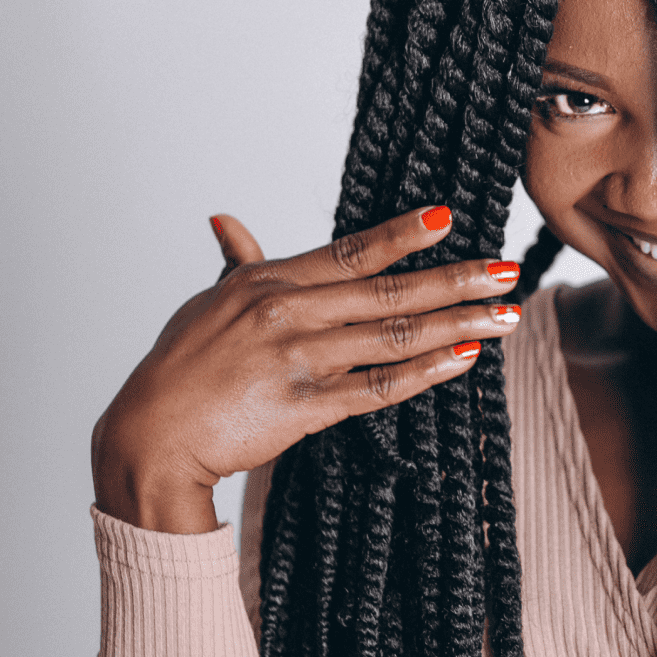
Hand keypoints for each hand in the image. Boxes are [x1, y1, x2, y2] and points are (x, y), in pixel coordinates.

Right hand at [91, 206, 520, 533]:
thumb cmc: (180, 365)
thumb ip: (237, 261)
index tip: (449, 218)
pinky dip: (423, 373)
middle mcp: (289, 312)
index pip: (351, 250)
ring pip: (393, 336)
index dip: (403, 234)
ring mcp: (298, 360)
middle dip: (454, 279)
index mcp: (270, 280)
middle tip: (508, 269)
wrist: (148, 437)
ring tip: (506, 316)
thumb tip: (226, 219)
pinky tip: (463, 360)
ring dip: (457, 324)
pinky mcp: (303, 408)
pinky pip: (376, 388)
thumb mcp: (208, 302)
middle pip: (387, 291)